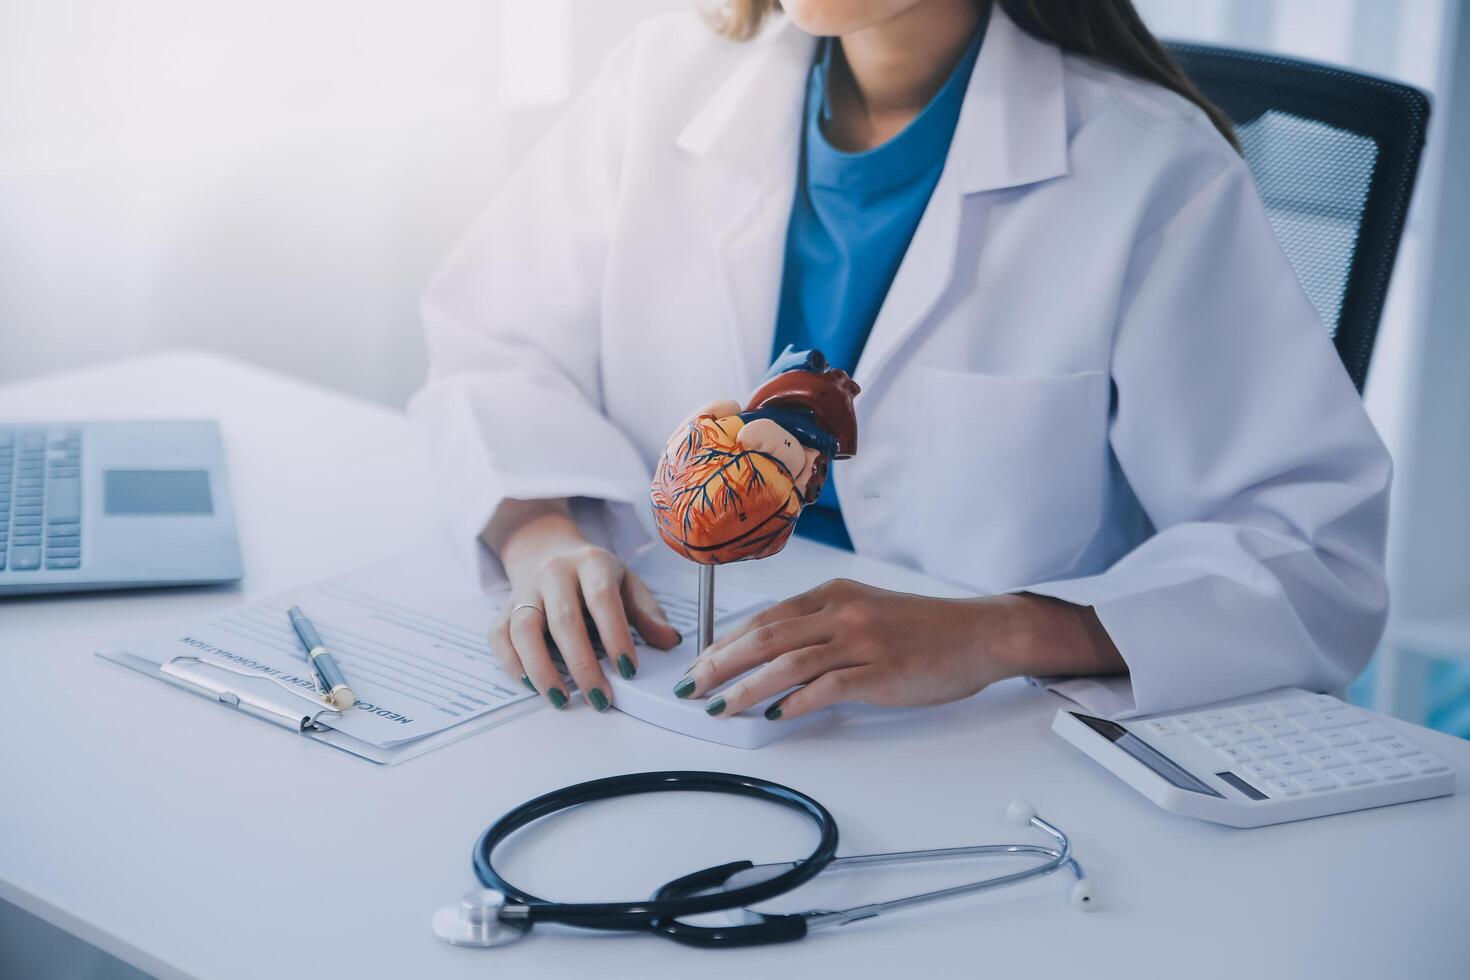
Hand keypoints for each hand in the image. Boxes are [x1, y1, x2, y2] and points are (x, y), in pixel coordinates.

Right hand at [485, 500, 681, 711]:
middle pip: (563, 620)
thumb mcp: (627, 583)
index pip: (602, 598)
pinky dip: (512, 663)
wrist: (547, 549)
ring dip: (542, 669)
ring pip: (524, 630)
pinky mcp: (505, 609)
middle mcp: (553, 573)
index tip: (629, 670)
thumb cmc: (593, 575)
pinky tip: (531, 685)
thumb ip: (647, 613)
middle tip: (600, 698)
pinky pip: (500, 637)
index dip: (615, 635)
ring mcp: (525, 590)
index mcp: (590, 563)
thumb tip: (669, 641)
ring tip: (561, 699)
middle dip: (582, 664)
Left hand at [680, 579, 1122, 719]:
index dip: (725, 641)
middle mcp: (841, 613)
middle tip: (693, 686)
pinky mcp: (879, 673)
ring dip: (745, 688)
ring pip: (786, 663)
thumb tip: (773, 658)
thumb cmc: (923, 628)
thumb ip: (821, 628)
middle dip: (720, 664)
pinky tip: (773, 716)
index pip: (764, 617)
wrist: (978, 634)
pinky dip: (793, 703)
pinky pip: (825, 688)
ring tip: (719, 707)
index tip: (700, 663)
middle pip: (764, 637)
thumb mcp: (865, 611)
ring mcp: (860, 642)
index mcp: (832, 595)